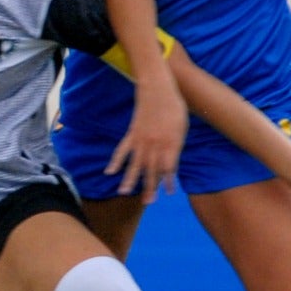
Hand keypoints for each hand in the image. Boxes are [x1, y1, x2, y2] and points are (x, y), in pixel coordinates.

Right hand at [104, 77, 187, 202]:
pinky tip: (109, 172)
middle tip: (149, 202)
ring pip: (135, 163)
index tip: (170, 192)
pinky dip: (115, 161)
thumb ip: (176, 146)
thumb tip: (171, 163)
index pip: (169, 166)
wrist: (158, 88)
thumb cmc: (174, 107)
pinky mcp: (132, 133)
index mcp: (170, 142)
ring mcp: (141, 139)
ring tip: (124, 192)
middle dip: (150, 186)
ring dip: (129, 179)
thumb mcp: (181, 127)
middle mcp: (155, 143)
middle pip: (151, 169)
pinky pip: (122, 150)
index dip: (169, 180)